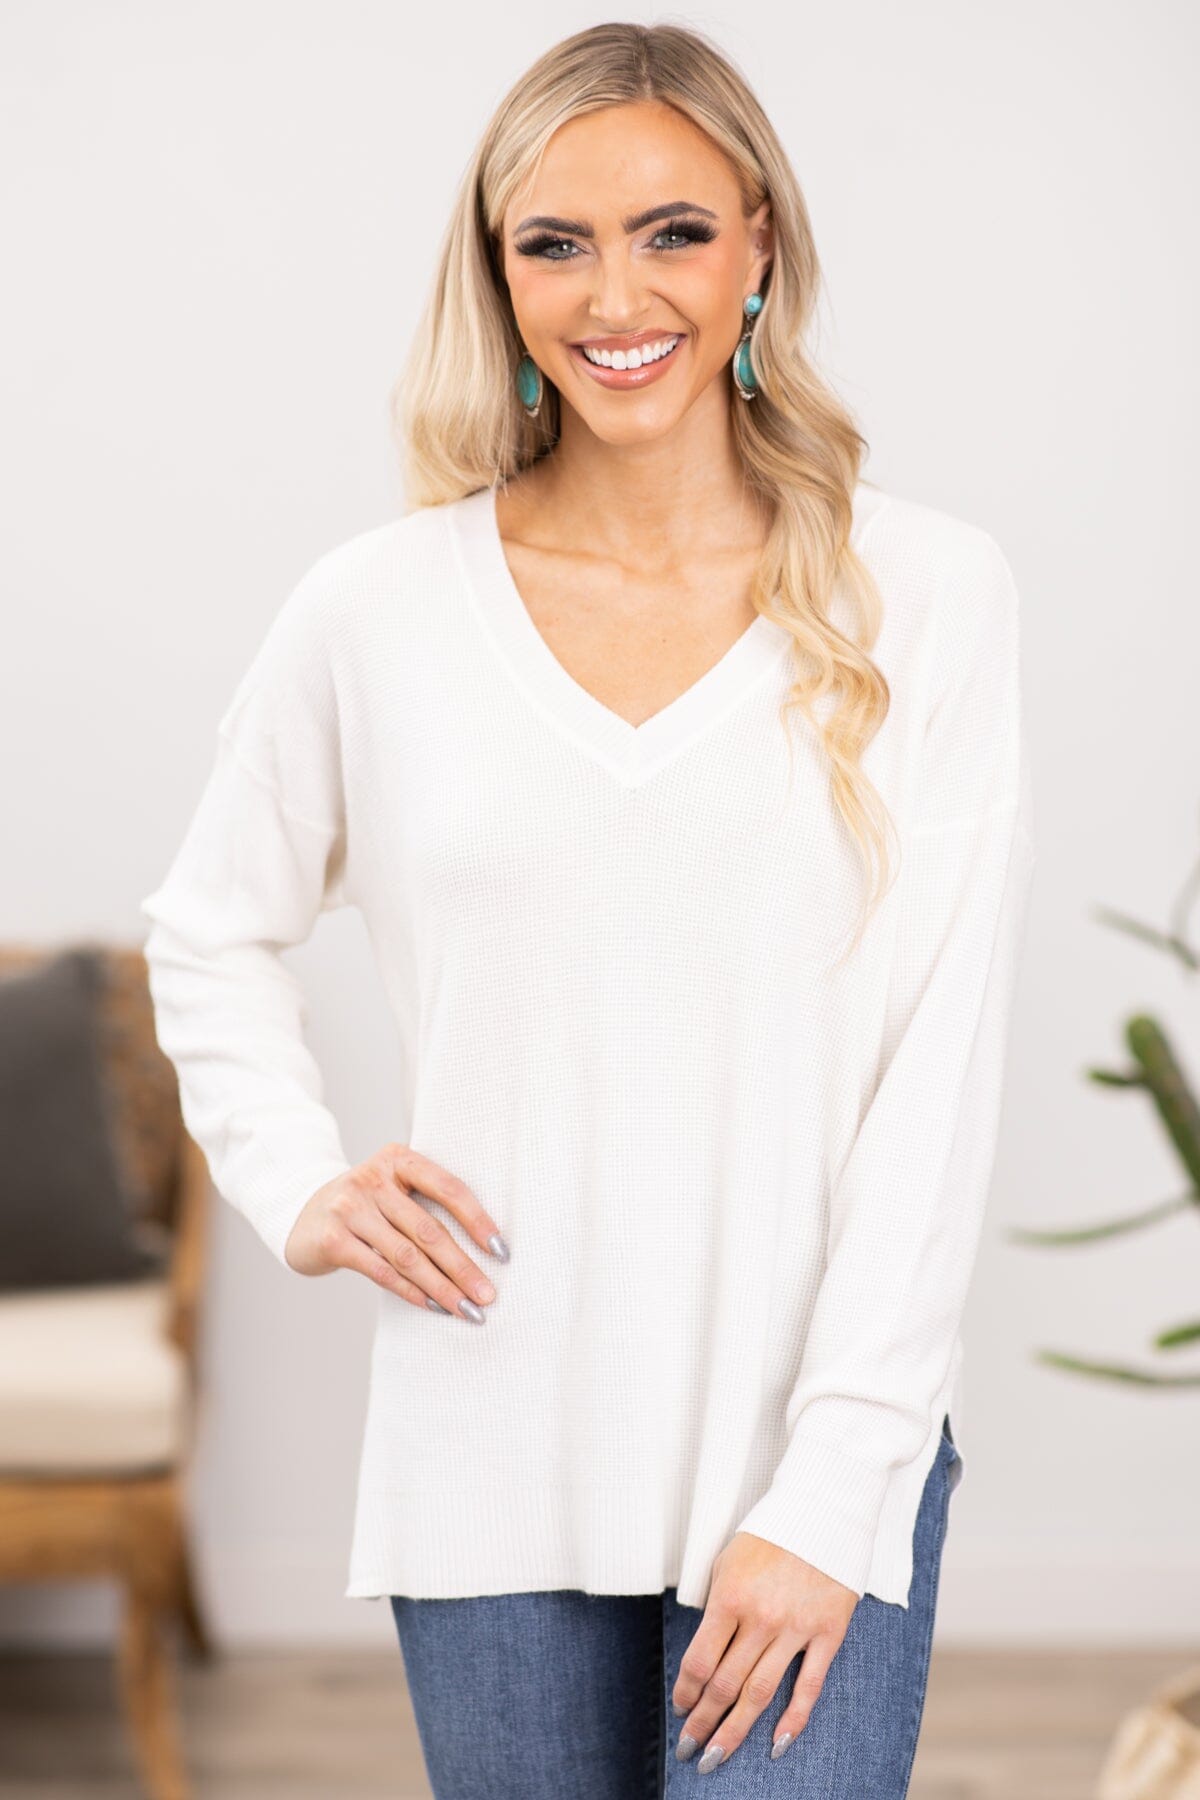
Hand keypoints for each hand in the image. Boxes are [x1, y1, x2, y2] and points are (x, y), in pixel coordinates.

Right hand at [282, 1142, 507, 1322]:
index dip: (478, 1221)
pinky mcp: (332, 1239)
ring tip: (467, 1309)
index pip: (448, 1188)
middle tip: (488, 1295)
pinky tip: (434, 1306)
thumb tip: (484, 1248)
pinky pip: (382, 1271)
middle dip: (463, 1268)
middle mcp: (372, 1178)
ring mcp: (349, 1208)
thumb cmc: (366, 1205)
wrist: (301, 1212)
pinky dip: (412, 1292)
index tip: (501, 1252)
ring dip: (442, 1288)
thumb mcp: (393, 1187)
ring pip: (407, 1256)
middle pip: (429, 1230)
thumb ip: (427, 1201)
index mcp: (397, 1158)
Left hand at [671, 1531, 858, 1770]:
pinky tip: (776, 1745)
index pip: (700, 1661)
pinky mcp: (828, 1632)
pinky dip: (793, 1720)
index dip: (686, 1693)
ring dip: (736, 1731)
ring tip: (716, 1756)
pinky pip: (809, 1686)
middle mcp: (761, 1618)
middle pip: (726, 1685)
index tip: (680, 1709)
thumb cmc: (769, 1534)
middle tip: (688, 1750)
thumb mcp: (728, 1560)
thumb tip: (704, 1649)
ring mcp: (797, 1628)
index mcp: (730, 1597)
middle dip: (703, 1723)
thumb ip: (716, 1604)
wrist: (824, 1510)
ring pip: (761, 1693)